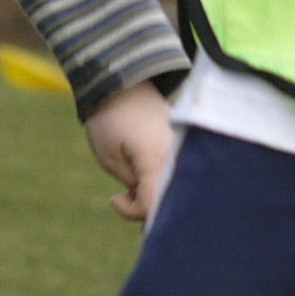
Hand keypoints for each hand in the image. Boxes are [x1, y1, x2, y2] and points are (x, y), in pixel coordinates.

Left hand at [82, 83, 177, 222]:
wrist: (125, 82)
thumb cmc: (111, 119)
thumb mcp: (109, 158)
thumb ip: (132, 187)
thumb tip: (146, 204)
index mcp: (157, 160)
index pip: (155, 205)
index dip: (134, 212)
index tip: (115, 199)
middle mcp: (178, 157)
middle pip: (170, 200)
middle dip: (147, 207)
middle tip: (124, 195)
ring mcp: (184, 151)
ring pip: (176, 189)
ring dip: (155, 194)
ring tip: (133, 183)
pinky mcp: (185, 147)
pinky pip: (179, 174)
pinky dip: (163, 182)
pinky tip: (145, 175)